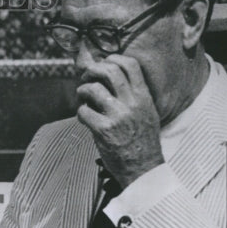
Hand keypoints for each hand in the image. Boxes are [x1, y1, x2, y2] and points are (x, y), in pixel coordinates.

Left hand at [75, 54, 163, 186]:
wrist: (143, 169)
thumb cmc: (142, 140)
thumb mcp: (146, 112)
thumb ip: (133, 95)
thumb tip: (108, 76)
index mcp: (144, 97)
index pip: (130, 64)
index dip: (112, 59)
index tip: (103, 64)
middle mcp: (132, 103)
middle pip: (109, 71)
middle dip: (92, 70)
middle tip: (86, 78)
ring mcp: (118, 116)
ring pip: (92, 89)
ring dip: (82, 91)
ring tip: (83, 99)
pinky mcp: (104, 130)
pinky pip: (83, 111)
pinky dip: (80, 112)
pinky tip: (85, 118)